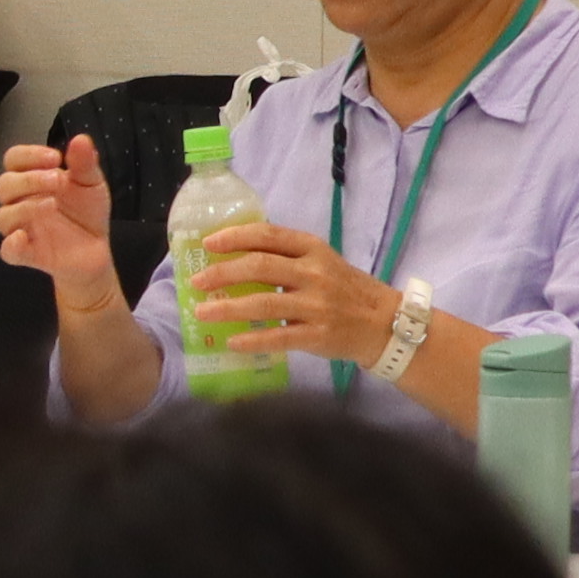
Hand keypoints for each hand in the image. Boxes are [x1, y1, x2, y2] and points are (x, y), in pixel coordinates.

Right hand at [0, 136, 115, 296]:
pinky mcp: (25, 253)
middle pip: (3, 185)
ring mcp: (20, 228)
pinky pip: (7, 250)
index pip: (13, 159)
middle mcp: (19, 201)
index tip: (55, 157)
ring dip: (23, 208)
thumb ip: (84, 163)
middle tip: (57, 180)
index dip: (28, 155)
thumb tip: (81, 139)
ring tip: (52, 205)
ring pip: (2, 217)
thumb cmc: (85, 212)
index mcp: (31, 179)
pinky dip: (12, 245)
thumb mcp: (91, 184)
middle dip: (28, 180)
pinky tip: (24, 237)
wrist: (95, 250)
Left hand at [183, 217, 398, 377]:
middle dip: (222, 273)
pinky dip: (253, 340)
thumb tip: (234, 256)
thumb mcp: (321, 261)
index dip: (235, 237)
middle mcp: (314, 273)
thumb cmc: (344, 289)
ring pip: (263, 303)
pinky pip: (278, 338)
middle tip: (195, 281)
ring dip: (228, 308)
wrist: (383, 322)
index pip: (268, 235)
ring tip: (202, 313)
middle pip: (260, 267)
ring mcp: (317, 305)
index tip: (208, 244)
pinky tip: (232, 342)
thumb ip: (286, 256)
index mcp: (312, 249)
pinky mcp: (318, 335)